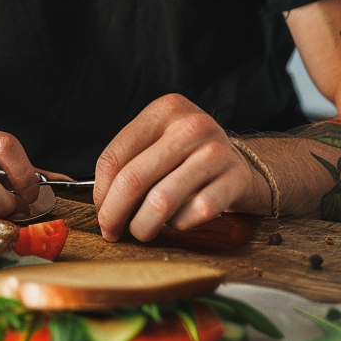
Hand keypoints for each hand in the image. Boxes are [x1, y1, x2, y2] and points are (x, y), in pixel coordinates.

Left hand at [93, 93, 263, 241]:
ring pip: (161, 201)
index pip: (115, 156)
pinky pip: (194, 214)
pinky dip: (179, 224)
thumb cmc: (187, 157)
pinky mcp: (236, 179)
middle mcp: (191, 125)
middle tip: (111, 231)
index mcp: (165, 110)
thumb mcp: (158, 142)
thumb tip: (101, 202)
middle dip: (115, 213)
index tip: (100, 211)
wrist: (240, 164)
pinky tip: (178, 220)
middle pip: (133, 179)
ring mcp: (216, 152)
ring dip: (144, 225)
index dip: (101, 192)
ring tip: (142, 230)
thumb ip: (128, 162)